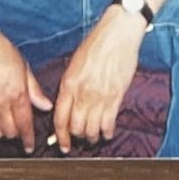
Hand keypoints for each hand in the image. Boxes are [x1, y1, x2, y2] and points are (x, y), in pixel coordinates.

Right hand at [0, 19, 50, 151]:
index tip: (30, 147)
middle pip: (10, 133)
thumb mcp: (25, 69)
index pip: (25, 125)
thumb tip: (46, 106)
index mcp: (16, 95)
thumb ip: (35, 91)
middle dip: (18, 134)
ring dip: (4, 132)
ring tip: (10, 124)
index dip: (28, 139)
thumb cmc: (0, 51)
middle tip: (23, 129)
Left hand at [53, 8, 143, 147]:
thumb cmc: (96, 45)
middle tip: (80, 140)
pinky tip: (107, 133)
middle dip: (77, 138)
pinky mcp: (117, 95)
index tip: (62, 144)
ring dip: (92, 137)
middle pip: (76, 126)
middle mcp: (82, 93)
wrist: (118, 34)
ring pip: (92, 127)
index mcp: (69, 85)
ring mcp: (100, 95)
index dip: (60, 135)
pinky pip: (109, 121)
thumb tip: (67, 104)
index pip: (60, 118)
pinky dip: (107, 131)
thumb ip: (70, 86)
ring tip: (93, 138)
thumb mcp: (74, 65)